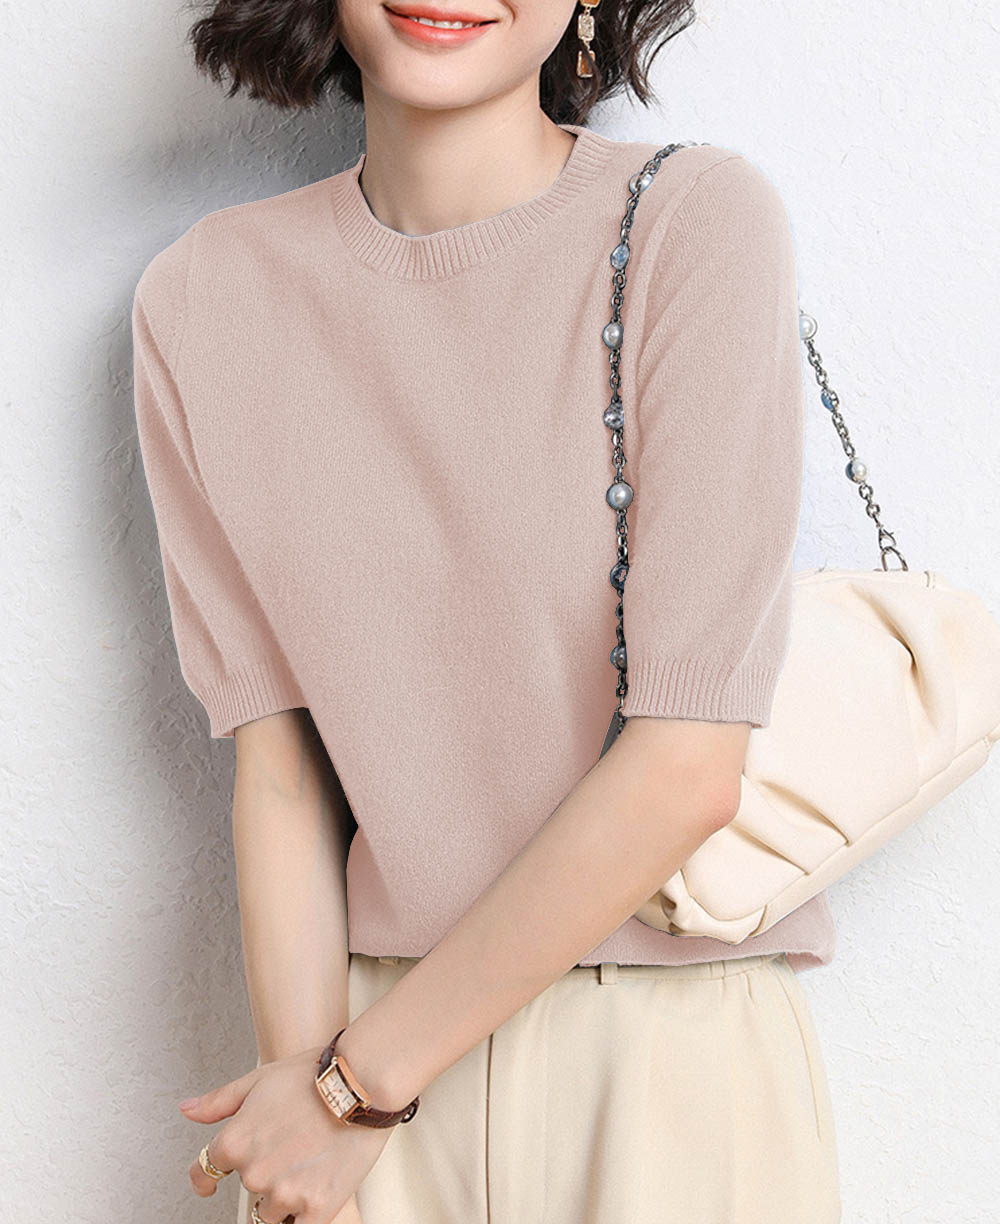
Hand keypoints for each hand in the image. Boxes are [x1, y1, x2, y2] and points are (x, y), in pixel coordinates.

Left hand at [181, 1044, 393, 1222]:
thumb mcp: (258, 1080)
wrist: (361, 1083)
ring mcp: (284, 1195)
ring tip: (312, 1162)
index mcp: (235, 1143)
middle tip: (293, 1146)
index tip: (209, 1184)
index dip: (206, 1179)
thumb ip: (219, 1102)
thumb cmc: (313, 1076)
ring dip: (287, 1195)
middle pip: (249, 1190)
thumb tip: (187, 1110)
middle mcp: (254, 1173)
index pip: (204, 1173)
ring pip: (273, 1211)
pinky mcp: (316, 1209)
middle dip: (266, 1173)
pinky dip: (307, 1212)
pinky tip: (319, 1188)